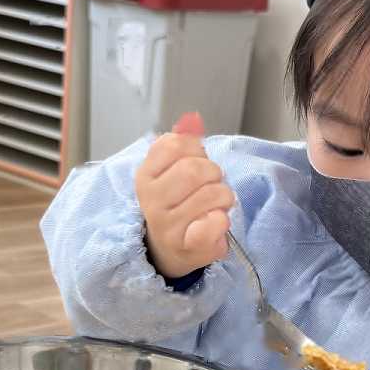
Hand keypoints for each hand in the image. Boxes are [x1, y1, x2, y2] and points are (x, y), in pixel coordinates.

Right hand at [137, 111, 234, 279]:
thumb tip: (192, 120)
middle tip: (211, 184)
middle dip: (213, 173)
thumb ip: (181, 142)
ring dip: (224, 196)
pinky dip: (223, 219)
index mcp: (145, 177)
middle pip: (194, 169)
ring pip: (213, 194)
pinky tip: (214, 222)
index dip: (196, 150)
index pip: (176, 145)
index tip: (195, 162)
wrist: (168, 249)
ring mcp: (168, 226)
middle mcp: (152, 202)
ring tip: (215, 205)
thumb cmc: (175, 204)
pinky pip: (216, 222)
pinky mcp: (189, 246)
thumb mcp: (171, 169)